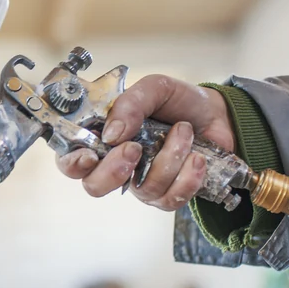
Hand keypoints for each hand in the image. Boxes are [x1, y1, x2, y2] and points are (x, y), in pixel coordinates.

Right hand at [56, 75, 235, 210]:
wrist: (218, 115)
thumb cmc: (178, 101)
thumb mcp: (154, 88)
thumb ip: (130, 103)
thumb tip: (112, 133)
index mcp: (102, 137)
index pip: (70, 160)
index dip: (73, 163)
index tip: (90, 155)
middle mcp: (116, 164)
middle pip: (95, 186)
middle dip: (113, 171)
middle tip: (135, 148)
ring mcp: (141, 183)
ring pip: (143, 189)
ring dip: (169, 157)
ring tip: (184, 131)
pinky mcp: (168, 195)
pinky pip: (171, 199)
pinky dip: (188, 176)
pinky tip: (197, 157)